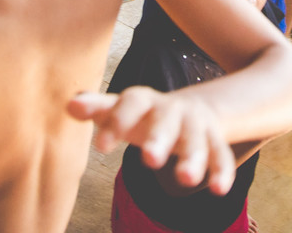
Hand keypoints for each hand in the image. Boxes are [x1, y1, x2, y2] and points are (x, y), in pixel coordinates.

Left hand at [68, 88, 236, 194]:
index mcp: (144, 100)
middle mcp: (172, 110)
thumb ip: (99, 108)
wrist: (190, 109)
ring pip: (196, 140)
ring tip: (185, 180)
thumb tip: (70, 105)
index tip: (101, 147)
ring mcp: (195, 125)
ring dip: (192, 158)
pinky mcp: (214, 141)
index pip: (131, 103)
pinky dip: (221, 171)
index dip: (117, 122)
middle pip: (165, 121)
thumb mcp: (121, 110)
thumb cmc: (143, 116)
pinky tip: (219, 190)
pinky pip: (220, 155)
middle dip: (158, 138)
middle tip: (149, 159)